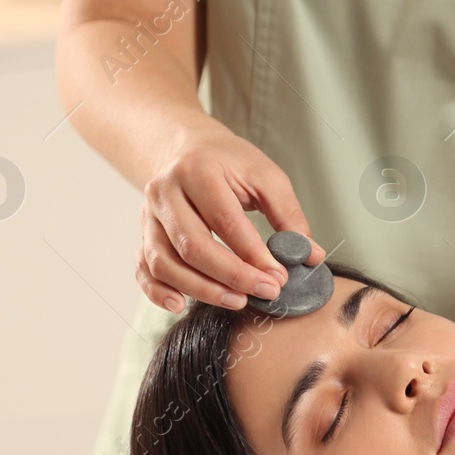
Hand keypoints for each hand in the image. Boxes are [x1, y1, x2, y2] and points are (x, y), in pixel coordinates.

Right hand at [137, 127, 324, 312]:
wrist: (188, 150)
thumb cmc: (229, 164)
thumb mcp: (265, 176)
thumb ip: (289, 215)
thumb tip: (311, 255)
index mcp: (197, 170)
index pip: (225, 220)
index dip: (253, 254)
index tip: (279, 276)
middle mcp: (165, 192)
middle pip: (192, 245)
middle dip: (232, 276)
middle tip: (266, 291)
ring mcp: (149, 216)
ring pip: (165, 262)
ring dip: (201, 289)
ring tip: (237, 301)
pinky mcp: (144, 235)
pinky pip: (143, 269)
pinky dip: (158, 292)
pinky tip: (181, 304)